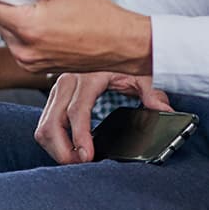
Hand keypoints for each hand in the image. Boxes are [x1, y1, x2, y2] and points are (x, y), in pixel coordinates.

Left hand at [0, 0, 152, 75]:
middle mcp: (23, 49)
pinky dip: (24, 31)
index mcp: (27, 26)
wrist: (121, 45)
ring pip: (5, 31)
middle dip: (2, 1)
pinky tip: (46, 24)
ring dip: (14, 17)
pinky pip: (18, 45)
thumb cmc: (98, 16)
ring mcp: (28, 62)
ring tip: (42, 9)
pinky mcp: (35, 68)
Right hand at [33, 71, 171, 164]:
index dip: (80, 137)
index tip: (87, 156)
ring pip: (43, 128)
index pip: (76, 111)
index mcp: (87, 77)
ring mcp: (57, 91)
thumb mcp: (140, 73)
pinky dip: (54, 142)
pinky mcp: (54, 98)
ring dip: (56, 149)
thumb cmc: (122, 60)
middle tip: (83, 165)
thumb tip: (164, 111)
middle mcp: (67, 82)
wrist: (108, 44)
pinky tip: (70, 149)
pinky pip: (45, 125)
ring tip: (78, 160)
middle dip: (63, 151)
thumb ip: (151, 92)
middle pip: (51, 125)